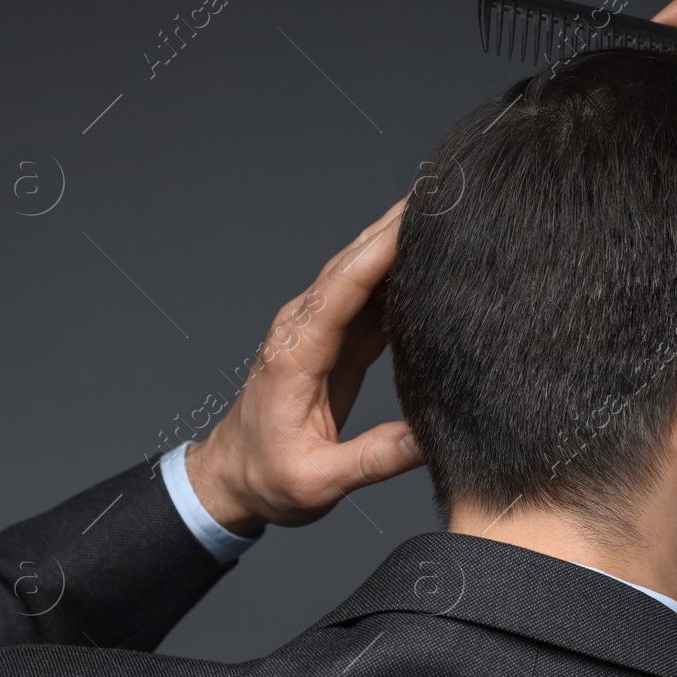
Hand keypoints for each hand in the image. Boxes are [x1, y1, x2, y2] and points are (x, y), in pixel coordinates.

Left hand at [185, 197, 422, 533]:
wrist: (231, 480)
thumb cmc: (266, 480)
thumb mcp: (317, 482)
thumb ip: (374, 459)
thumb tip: (432, 439)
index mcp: (296, 354)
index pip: (344, 287)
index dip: (382, 249)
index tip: (418, 216)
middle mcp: (303, 330)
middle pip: (353, 263)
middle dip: (395, 225)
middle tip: (443, 194)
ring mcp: (317, 331)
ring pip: (362, 272)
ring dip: (398, 241)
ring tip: (445, 213)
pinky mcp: (333, 341)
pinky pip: (369, 296)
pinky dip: (397, 273)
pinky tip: (430, 259)